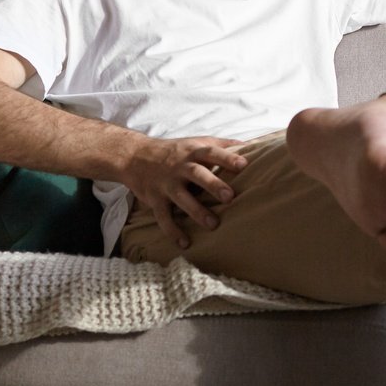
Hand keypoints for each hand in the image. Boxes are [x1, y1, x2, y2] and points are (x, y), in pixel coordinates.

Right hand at [119, 135, 250, 251]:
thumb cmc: (175, 151)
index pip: (211, 152)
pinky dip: (172, 231)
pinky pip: (163, 217)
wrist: (135, 156)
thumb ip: (221, 144)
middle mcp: (179, 167)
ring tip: (213, 224)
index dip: (227, 157)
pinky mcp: (155, 199)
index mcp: (192, 152)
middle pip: (196, 174)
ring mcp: (166, 184)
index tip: (244, 165)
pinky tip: (185, 243)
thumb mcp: (196, 142)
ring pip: (181, 197)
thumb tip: (251, 144)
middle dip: (212, 184)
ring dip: (196, 211)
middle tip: (229, 197)